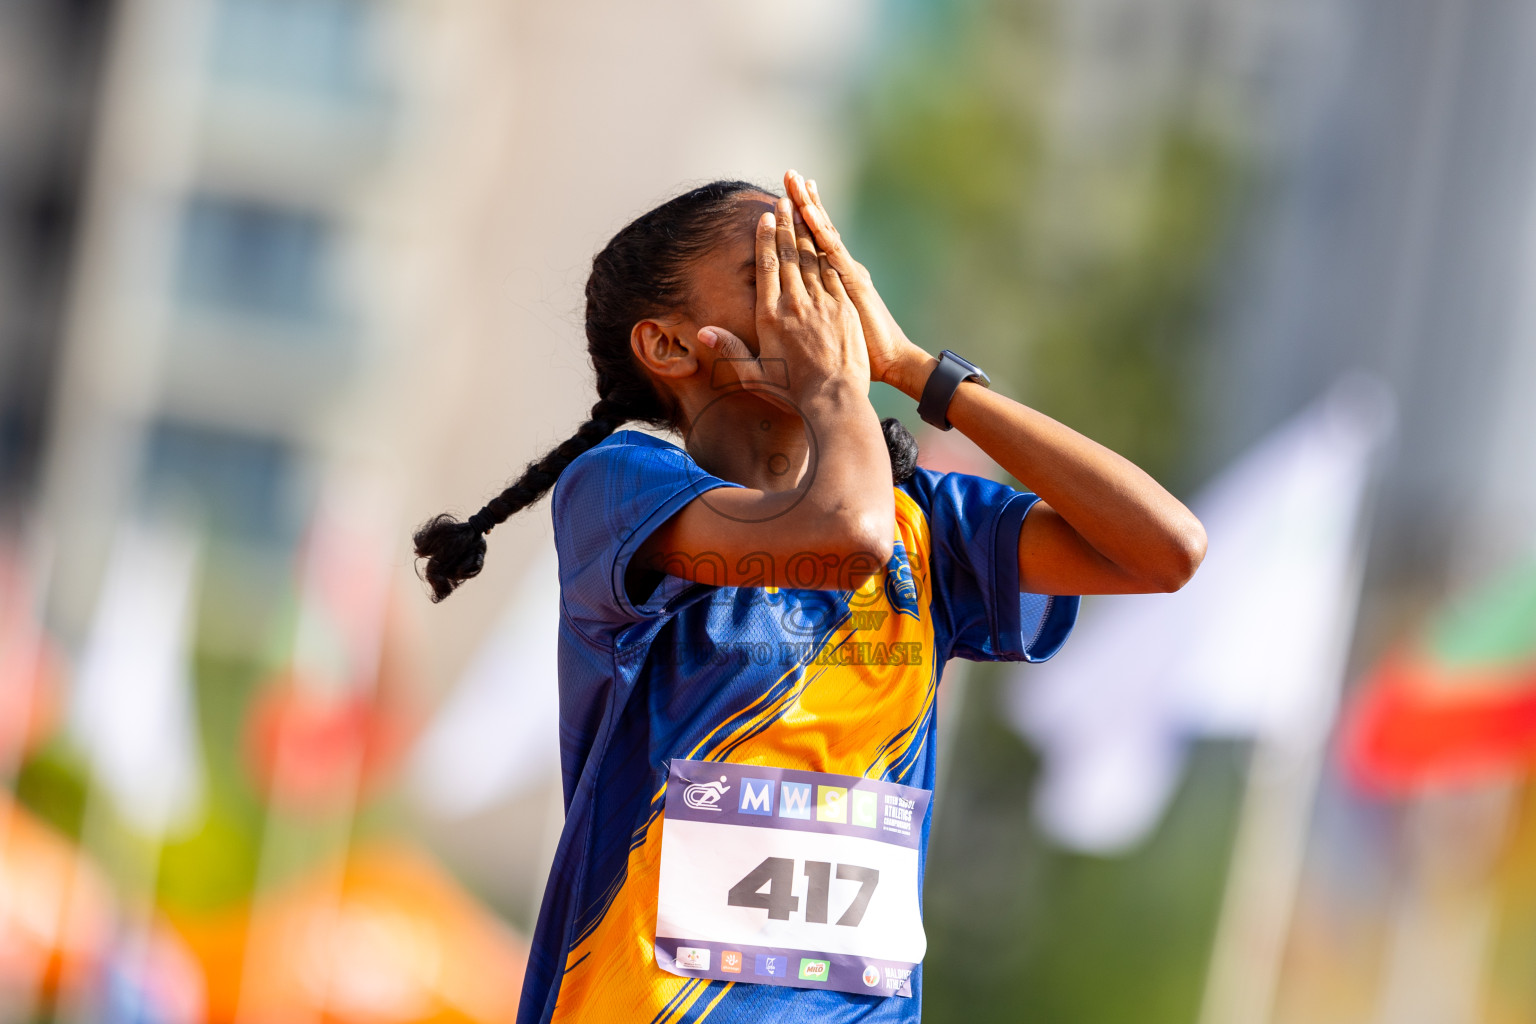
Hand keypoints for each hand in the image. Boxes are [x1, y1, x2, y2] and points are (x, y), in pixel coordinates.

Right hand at [699, 193, 869, 408]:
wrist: (834, 401)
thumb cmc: (791, 393)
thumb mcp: (753, 376)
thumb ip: (729, 350)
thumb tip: (703, 332)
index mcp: (771, 316)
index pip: (767, 268)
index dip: (766, 240)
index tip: (766, 218)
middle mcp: (796, 304)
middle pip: (789, 256)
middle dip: (786, 225)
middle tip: (784, 201)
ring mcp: (823, 304)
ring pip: (812, 259)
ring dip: (806, 231)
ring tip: (802, 208)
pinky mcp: (845, 309)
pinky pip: (834, 273)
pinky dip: (828, 251)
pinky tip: (826, 237)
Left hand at [783, 170, 930, 392]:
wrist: (885, 365)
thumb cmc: (856, 357)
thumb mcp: (833, 330)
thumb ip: (817, 311)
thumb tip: (801, 307)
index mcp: (828, 281)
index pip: (808, 244)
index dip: (796, 220)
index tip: (784, 198)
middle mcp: (836, 272)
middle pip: (813, 230)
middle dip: (800, 201)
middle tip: (789, 172)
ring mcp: (845, 274)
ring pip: (822, 233)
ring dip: (809, 204)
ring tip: (797, 179)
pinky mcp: (852, 282)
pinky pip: (832, 251)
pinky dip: (821, 229)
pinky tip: (809, 211)